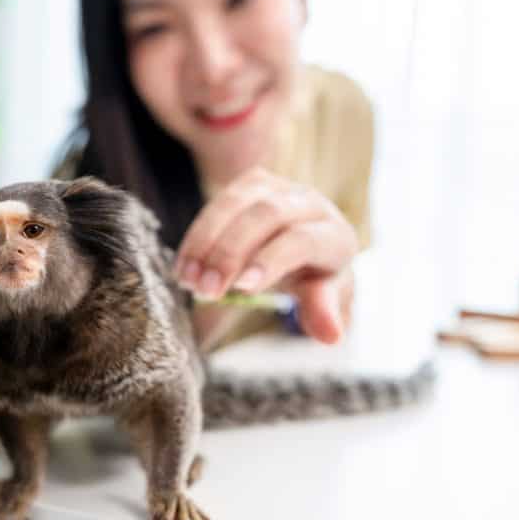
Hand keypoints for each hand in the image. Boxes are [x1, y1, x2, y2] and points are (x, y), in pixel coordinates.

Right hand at [174, 168, 358, 342]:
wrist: (310, 249)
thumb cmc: (317, 278)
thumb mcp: (325, 298)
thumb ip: (323, 310)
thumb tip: (331, 334)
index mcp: (334, 234)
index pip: (302, 240)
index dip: (270, 261)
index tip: (241, 288)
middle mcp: (309, 203)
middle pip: (267, 215)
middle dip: (230, 251)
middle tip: (205, 289)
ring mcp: (279, 189)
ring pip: (237, 202)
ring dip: (206, 241)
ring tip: (187, 279)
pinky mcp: (251, 185)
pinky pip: (219, 203)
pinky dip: (198, 235)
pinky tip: (184, 265)